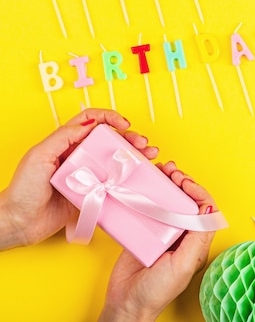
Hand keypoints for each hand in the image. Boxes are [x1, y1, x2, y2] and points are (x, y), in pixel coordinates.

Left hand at [0, 109, 157, 249]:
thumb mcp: (39, 156)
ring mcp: (87, 176)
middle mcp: (79, 157)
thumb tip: (89, 124)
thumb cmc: (22, 190)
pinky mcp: (92, 194)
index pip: (91, 121)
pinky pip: (113, 184)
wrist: (18, 224)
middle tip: (143, 145)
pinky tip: (138, 178)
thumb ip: (62, 137)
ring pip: (115, 161)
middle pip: (109, 141)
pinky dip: (128, 180)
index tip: (125, 124)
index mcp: (66, 143)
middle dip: (130, 139)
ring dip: (134, 158)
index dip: (110, 118)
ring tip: (149, 158)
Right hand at [98, 162, 215, 321]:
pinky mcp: (143, 231)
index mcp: (197, 242)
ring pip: (169, 200)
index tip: (184, 182)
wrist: (125, 304)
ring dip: (167, 183)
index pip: (205, 209)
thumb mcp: (183, 265)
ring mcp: (163, 231)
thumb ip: (198, 238)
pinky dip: (149, 193)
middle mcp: (182, 234)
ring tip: (161, 171)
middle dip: (182, 182)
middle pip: (187, 200)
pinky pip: (149, 207)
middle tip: (171, 171)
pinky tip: (145, 183)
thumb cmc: (157, 291)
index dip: (198, 191)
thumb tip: (210, 208)